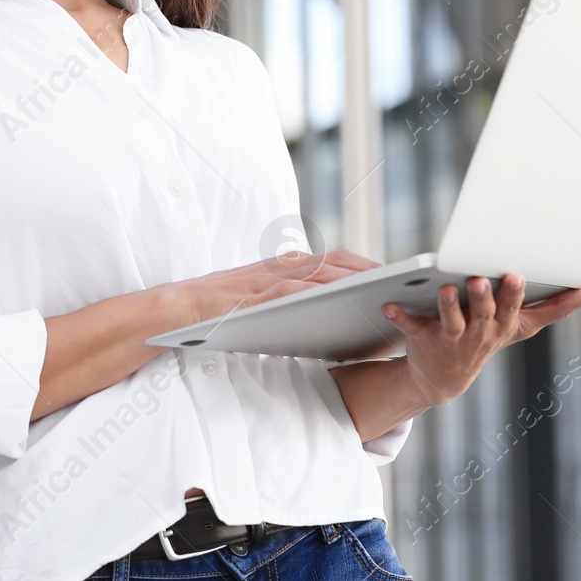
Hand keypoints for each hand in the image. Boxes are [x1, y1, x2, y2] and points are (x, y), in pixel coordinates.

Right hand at [172, 248, 380, 326]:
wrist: (178, 309)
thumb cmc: (224, 309)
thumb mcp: (267, 303)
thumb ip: (296, 304)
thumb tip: (335, 320)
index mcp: (289, 266)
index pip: (337, 260)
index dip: (368, 266)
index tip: (396, 277)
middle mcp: (283, 266)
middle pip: (337, 262)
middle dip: (370, 272)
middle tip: (401, 285)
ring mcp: (269, 278)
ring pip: (320, 274)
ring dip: (353, 282)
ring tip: (381, 295)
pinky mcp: (255, 295)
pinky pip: (291, 291)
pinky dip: (317, 296)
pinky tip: (338, 306)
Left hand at [381, 274, 580, 405]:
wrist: (443, 379)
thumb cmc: (487, 338)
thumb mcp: (523, 326)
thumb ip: (557, 307)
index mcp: (502, 326)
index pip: (514, 310)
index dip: (516, 296)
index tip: (518, 277)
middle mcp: (478, 332)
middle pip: (483, 312)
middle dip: (484, 296)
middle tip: (483, 278)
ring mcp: (450, 336)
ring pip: (451, 319)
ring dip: (448, 305)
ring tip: (446, 289)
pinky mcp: (423, 337)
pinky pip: (409, 325)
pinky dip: (399, 315)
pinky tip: (388, 304)